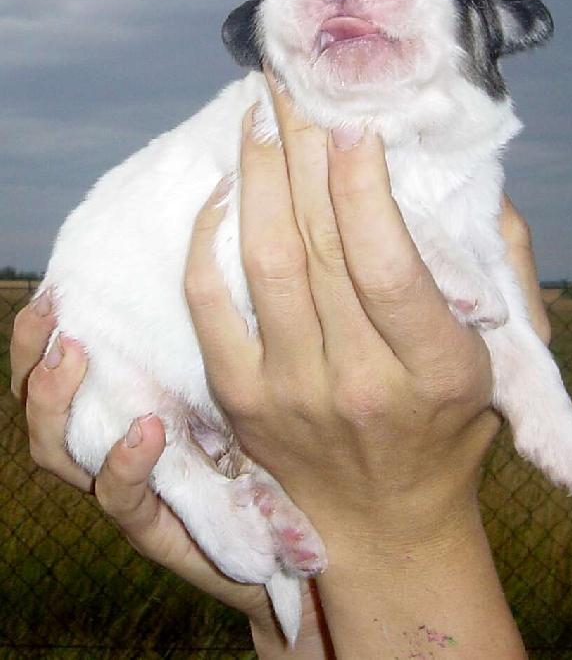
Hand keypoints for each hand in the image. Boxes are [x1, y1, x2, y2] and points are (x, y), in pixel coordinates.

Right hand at [9, 299, 330, 657]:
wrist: (298, 539)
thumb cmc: (265, 451)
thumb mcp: (236, 390)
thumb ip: (213, 348)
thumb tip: (208, 271)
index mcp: (124, 412)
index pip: (61, 373)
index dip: (41, 336)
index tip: (53, 290)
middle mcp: (112, 449)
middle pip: (42, 410)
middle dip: (33, 361)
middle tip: (49, 315)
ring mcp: (127, 491)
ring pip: (59, 455)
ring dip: (55, 404)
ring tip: (72, 357)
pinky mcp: (155, 530)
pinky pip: (121, 499)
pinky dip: (124, 463)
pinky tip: (146, 428)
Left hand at [185, 76, 534, 656]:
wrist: (383, 521)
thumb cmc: (447, 429)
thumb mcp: (501, 363)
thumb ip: (499, 270)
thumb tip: (465, 180)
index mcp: (437, 371)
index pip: (388, 266)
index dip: (364, 187)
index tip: (350, 122)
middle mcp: (360, 384)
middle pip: (320, 247)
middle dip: (304, 152)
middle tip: (294, 86)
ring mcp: (291, 395)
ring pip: (264, 265)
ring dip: (258, 180)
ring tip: (260, 118)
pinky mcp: (241, 400)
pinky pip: (210, 307)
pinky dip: (209, 241)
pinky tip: (223, 191)